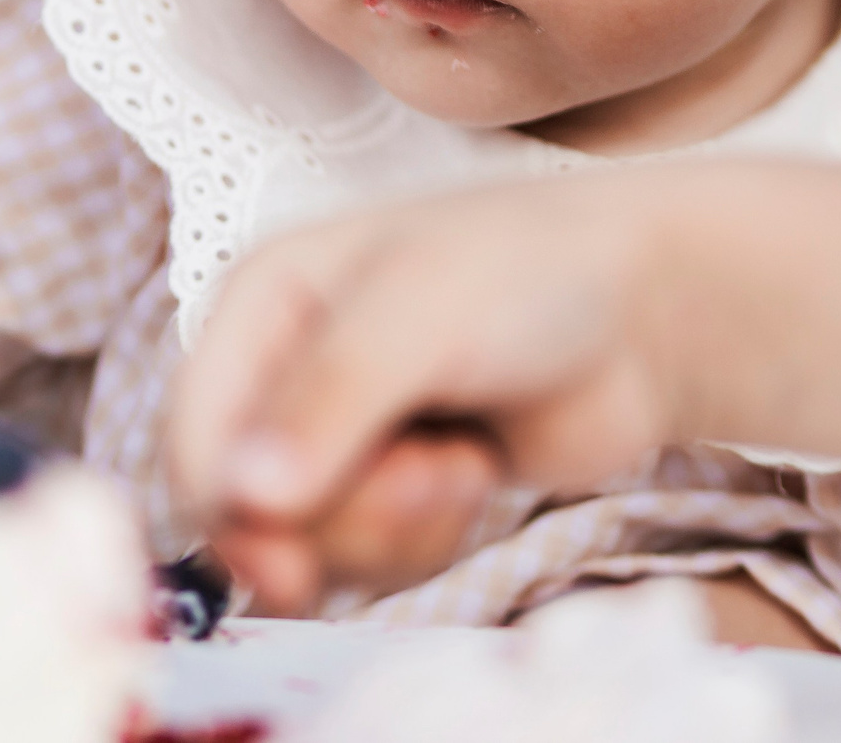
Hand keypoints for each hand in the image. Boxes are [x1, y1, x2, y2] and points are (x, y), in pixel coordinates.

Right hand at [169, 177, 679, 610]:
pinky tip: (473, 473)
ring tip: (460, 461)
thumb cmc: (533, 273)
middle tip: (431, 477)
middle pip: (249, 504)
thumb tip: (246, 496)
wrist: (645, 310)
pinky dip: (424, 536)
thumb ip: (332, 401)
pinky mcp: (390, 481)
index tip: (291, 567)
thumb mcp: (424, 316)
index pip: (195, 433)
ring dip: (395, 525)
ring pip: (310, 539)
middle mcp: (284, 366)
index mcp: (262, 300)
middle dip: (344, 515)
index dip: (231, 510)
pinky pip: (368, 556)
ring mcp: (338, 429)